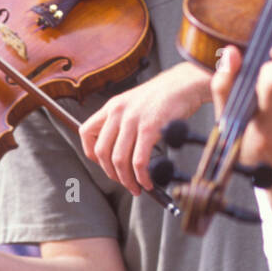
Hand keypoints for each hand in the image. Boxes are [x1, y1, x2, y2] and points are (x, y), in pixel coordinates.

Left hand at [79, 61, 212, 194]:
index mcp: (112, 106)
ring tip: (136, 186)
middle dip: (111, 173)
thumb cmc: (165, 94)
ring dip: (127, 180)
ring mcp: (133, 120)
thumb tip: (121, 147)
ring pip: (119, 160)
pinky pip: (139, 161)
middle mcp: (119, 112)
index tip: (102, 163)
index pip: (86, 132)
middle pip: (102, 151)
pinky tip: (148, 181)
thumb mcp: (134, 101)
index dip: (91, 153)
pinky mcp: (150, 129)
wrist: (185, 83)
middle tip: (122, 181)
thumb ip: (123, 120)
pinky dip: (142, 176)